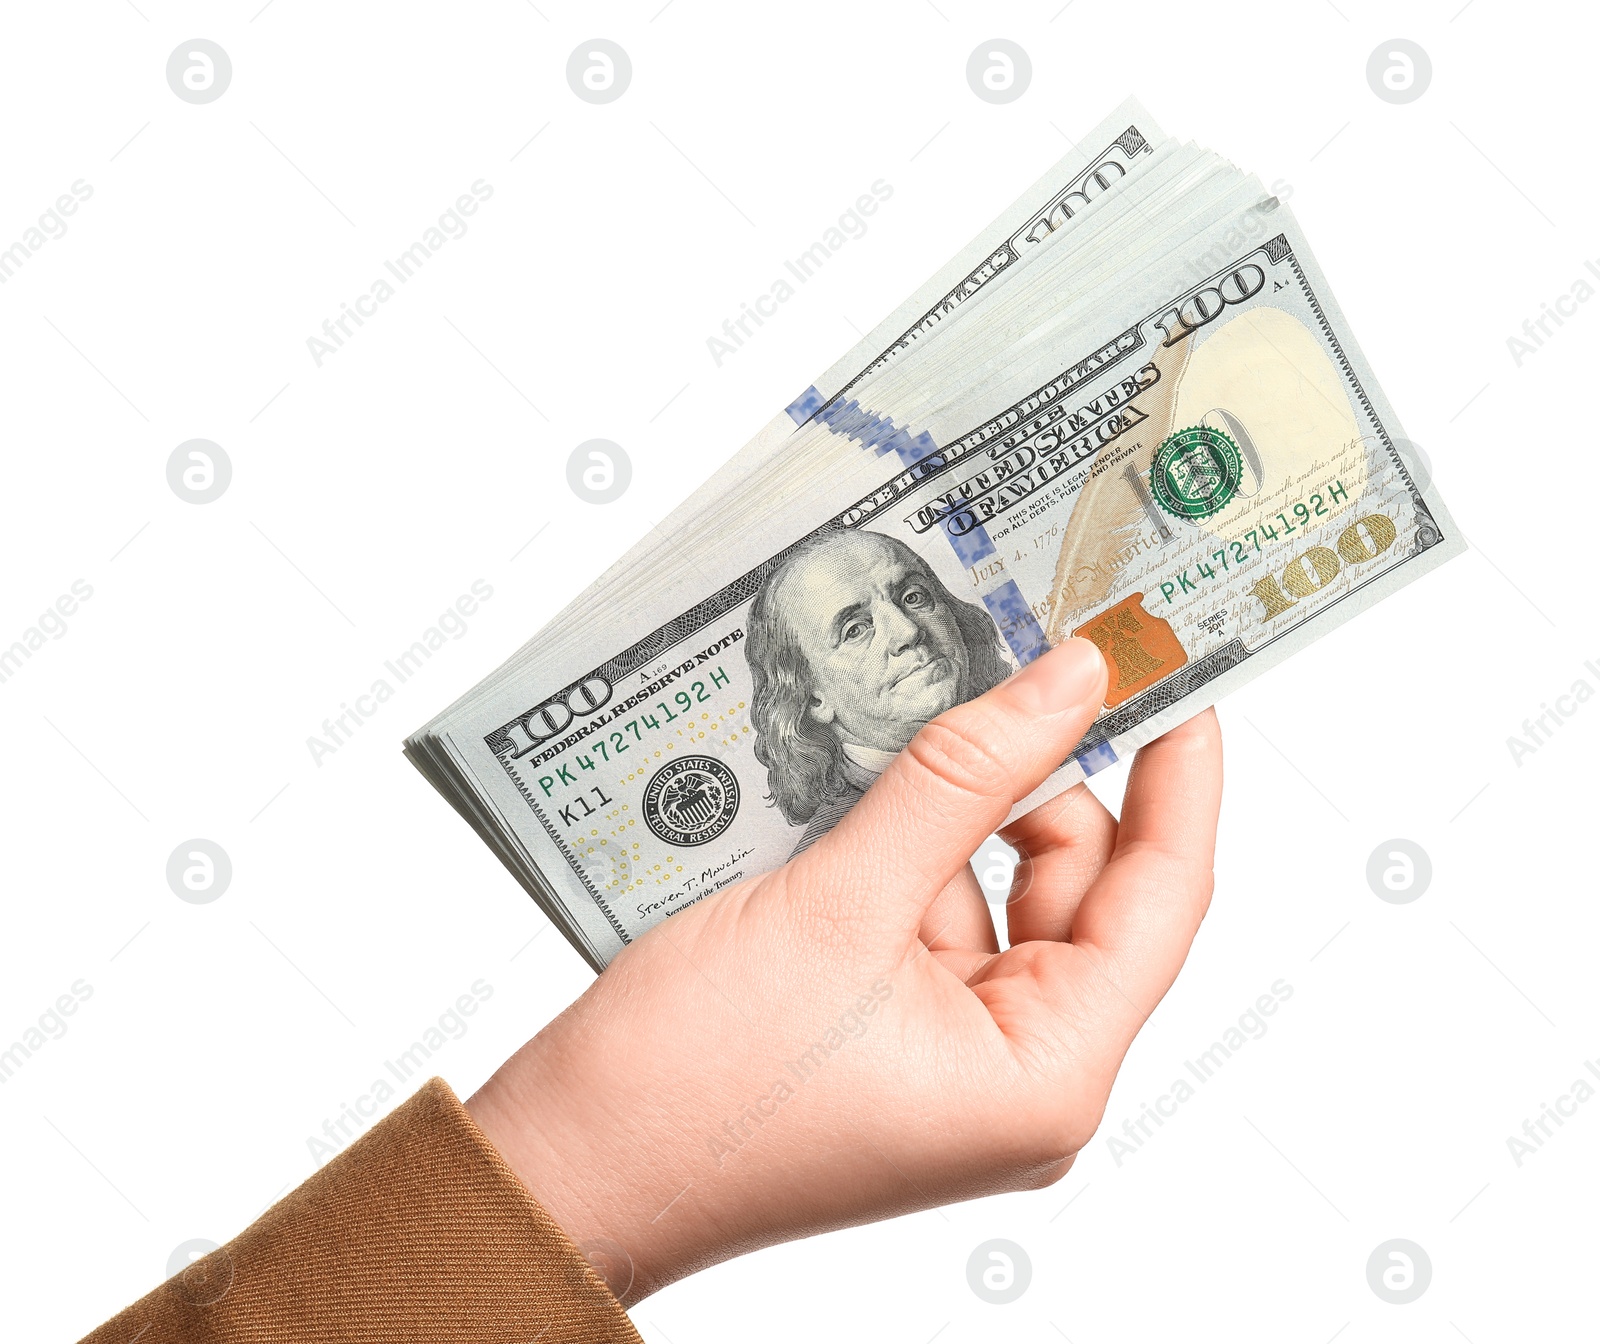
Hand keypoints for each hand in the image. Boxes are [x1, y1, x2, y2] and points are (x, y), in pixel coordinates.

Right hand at [468, 638, 1222, 1300]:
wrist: (566, 1163)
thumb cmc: (688, 1085)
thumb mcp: (840, 901)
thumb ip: (962, 777)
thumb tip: (1063, 682)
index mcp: (1045, 1076)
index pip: (1162, 896)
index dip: (1178, 771)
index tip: (1174, 665)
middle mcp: (1020, 1078)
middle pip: (1080, 888)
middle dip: (1046, 777)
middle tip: (1022, 662)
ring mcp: (958, 1060)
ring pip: (1002, 891)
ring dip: (964, 808)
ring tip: (914, 726)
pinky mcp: (898, 1036)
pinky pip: (939, 915)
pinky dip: (912, 848)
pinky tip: (863, 791)